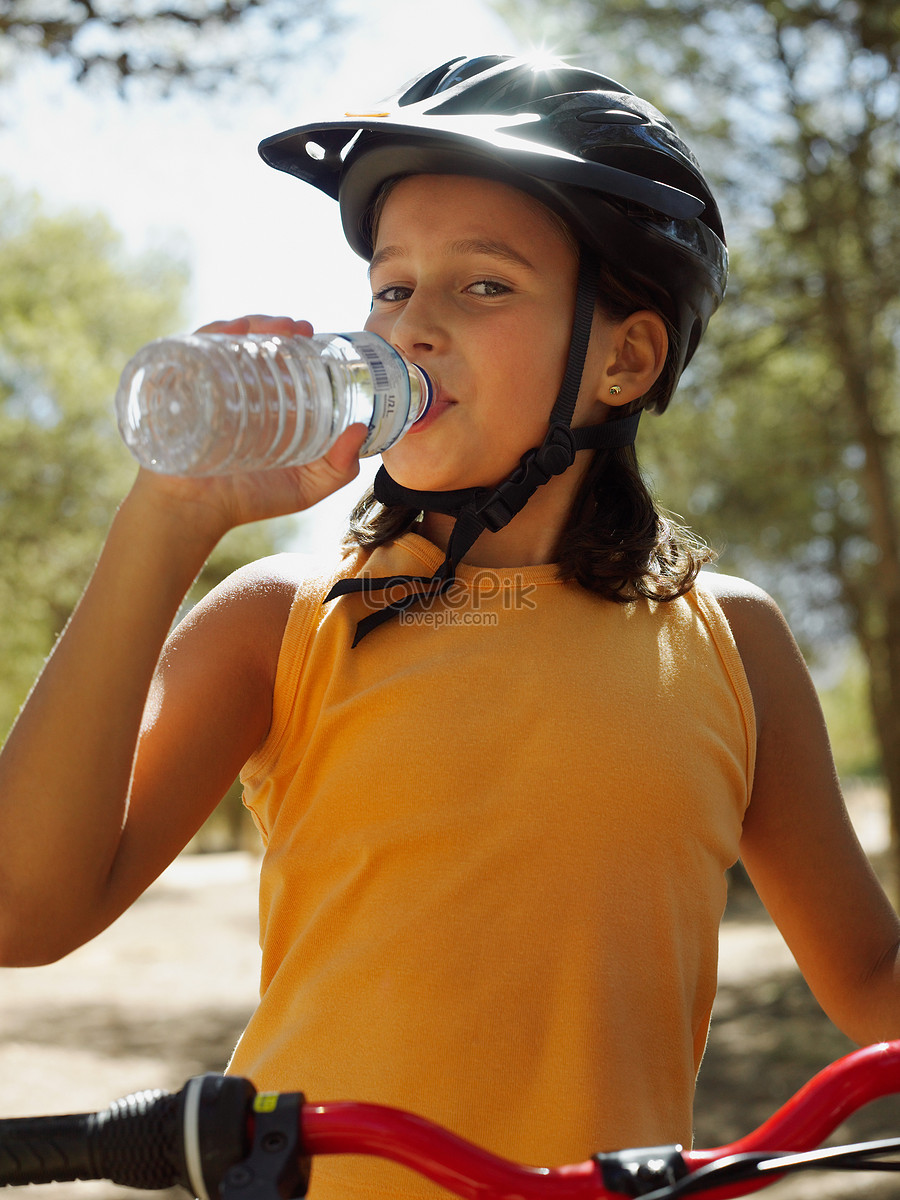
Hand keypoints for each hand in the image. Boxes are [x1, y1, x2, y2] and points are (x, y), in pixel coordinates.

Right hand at [126, 314, 367, 542]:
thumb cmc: (248, 500)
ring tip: (278, 327)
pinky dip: (213, 334)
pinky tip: (234, 330)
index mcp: (262, 402)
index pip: (277, 359)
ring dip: (253, 323)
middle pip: (254, 343)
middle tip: (301, 329)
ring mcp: (203, 385)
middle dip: (277, 326)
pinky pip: (190, 350)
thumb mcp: (306, 486)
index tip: (317, 337)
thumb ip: (338, 467)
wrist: (194, 513)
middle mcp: (232, 388)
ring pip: (227, 340)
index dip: (297, 342)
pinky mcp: (176, 387)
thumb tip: (361, 431)